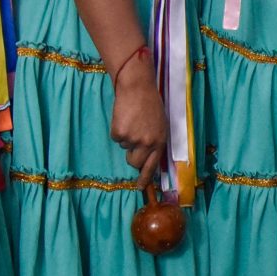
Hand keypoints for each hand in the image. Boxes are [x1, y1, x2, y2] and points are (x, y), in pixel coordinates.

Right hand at [109, 68, 168, 183]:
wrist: (137, 88)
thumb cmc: (150, 103)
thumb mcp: (160, 124)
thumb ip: (155, 141)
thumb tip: (147, 157)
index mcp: (160, 141)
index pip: (152, 166)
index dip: (145, 178)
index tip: (140, 187)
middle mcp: (148, 144)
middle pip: (135, 163)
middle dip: (132, 156)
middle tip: (133, 140)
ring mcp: (133, 139)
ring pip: (125, 148)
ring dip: (126, 137)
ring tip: (132, 120)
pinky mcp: (119, 133)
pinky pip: (116, 138)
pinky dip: (118, 129)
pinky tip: (124, 117)